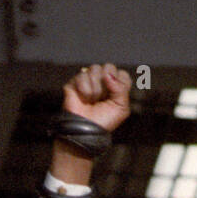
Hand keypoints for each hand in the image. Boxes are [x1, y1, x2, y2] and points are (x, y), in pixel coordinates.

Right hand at [49, 62, 131, 182]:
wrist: (85, 130)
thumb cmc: (104, 121)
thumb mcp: (121, 108)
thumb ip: (121, 88)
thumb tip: (107, 75)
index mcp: (116, 86)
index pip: (122, 73)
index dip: (119, 84)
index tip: (114, 98)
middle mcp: (103, 80)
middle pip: (109, 67)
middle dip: (106, 85)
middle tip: (101, 99)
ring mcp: (88, 80)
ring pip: (95, 69)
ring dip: (95, 89)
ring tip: (91, 101)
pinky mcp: (74, 82)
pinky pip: (82, 75)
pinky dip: (84, 89)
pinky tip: (83, 99)